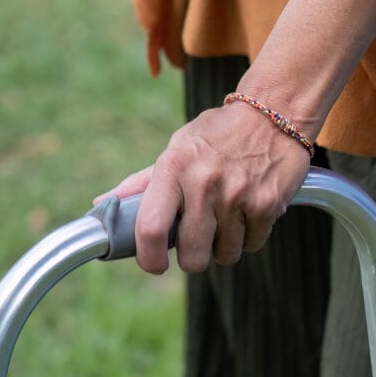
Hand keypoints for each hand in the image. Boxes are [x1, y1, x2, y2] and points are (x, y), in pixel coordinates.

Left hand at [95, 100, 311, 273]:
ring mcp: (237, 194)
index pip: (150, 228)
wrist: (274, 112)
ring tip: (228, 214)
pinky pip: (252, 245)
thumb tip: (101, 204)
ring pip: (225, 255)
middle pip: (192, 256)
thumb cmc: (217, 135)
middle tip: (198, 238)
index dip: (148, 258)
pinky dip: (250, 235)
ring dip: (225, 244)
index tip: (154, 264)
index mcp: (174, 168)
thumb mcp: (178, 148)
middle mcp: (203, 182)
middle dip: (194, 257)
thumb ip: (142, 182)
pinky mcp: (267, 203)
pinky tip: (249, 208)